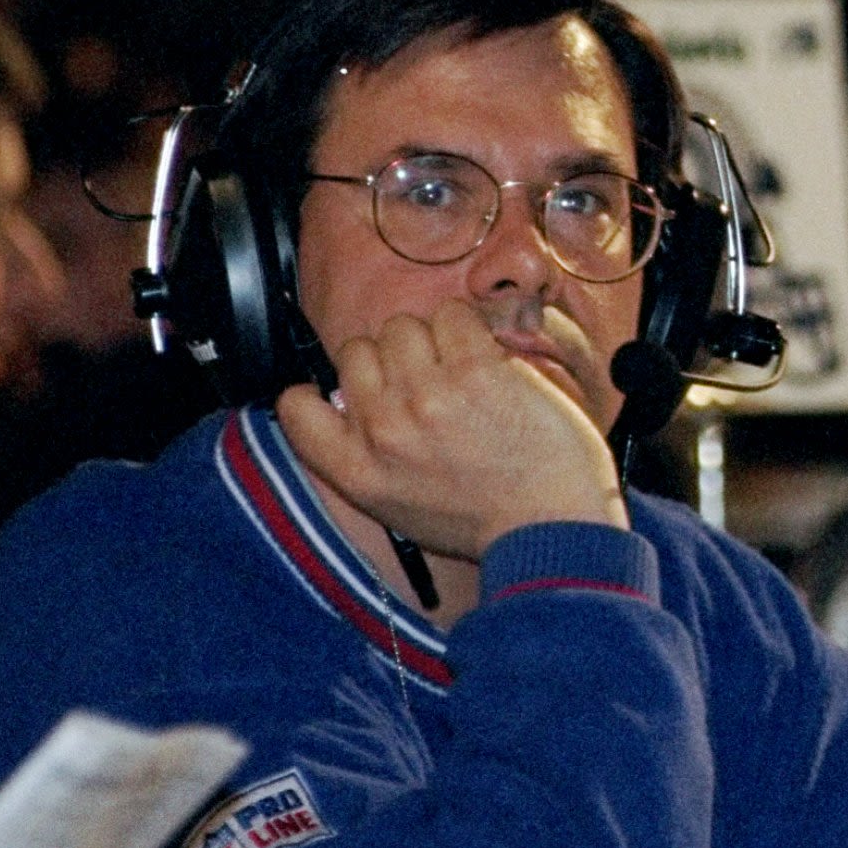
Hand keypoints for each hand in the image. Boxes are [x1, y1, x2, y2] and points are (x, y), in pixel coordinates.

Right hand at [276, 300, 624, 561]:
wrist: (552, 531)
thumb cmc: (490, 522)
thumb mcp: (399, 508)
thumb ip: (368, 457)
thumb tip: (354, 408)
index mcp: (356, 471)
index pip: (294, 407)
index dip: (316, 390)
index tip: (342, 391)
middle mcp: (382, 430)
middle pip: (357, 351)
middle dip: (392, 359)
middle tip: (431, 382)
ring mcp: (426, 397)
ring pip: (402, 326)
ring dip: (432, 338)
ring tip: (463, 371)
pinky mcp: (475, 372)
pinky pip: (453, 316)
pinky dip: (470, 328)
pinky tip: (488, 358)